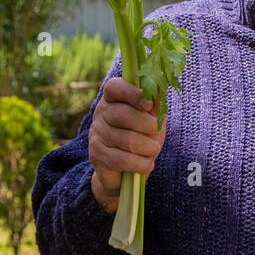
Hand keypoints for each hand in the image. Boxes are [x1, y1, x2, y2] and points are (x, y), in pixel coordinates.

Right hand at [88, 78, 165, 213]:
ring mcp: (97, 135)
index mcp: (113, 98)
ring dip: (149, 148)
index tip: (149, 104)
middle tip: (156, 134)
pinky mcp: (98, 156)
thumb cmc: (141, 136)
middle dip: (148, 126)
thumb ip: (154, 102)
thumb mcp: (151, 116)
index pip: (115, 87)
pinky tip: (146, 163)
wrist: (125, 169)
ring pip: (128, 140)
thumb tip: (158, 85)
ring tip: (152, 150)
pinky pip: (124, 160)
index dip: (132, 93)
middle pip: (124, 115)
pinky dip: (142, 163)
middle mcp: (100, 114)